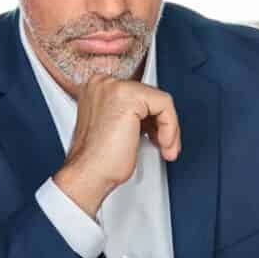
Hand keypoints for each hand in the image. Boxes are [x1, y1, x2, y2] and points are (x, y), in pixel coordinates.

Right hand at [52, 78, 180, 218]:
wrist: (88, 174)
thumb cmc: (97, 161)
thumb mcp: (115, 128)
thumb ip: (130, 115)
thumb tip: (153, 115)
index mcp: (97, 88)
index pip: (138, 95)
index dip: (151, 118)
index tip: (155, 136)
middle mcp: (103, 83)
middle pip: (150, 95)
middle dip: (162, 123)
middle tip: (164, 145)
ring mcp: (114, 87)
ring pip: (160, 100)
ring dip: (169, 128)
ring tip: (164, 148)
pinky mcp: (129, 97)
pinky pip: (164, 105)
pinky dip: (170, 127)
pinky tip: (163, 143)